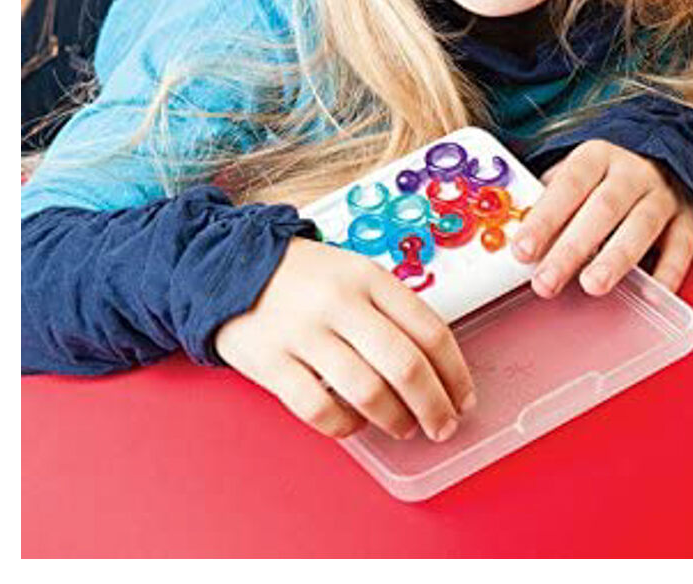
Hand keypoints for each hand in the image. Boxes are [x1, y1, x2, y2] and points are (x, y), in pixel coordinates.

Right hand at [215, 237, 475, 442]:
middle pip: (405, 365)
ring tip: (403, 427)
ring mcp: (304, 332)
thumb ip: (390, 308)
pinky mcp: (272, 362)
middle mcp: (340, 302)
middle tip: (443, 426)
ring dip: (395, 420)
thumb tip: (436, 361)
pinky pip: (319, 410)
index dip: (455, 372)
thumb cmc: (303, 277)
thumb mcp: (353, 272)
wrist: (228, 266)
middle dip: (434, 405)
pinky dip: (346, 426)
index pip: (429, 329)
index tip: (463, 396)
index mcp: (368, 276)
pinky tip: (355, 423)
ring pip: (368, 391)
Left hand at [512, 139, 692, 295]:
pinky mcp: (688, 218)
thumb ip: (551, 200)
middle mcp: (632, 172)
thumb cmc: (607, 174)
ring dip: (616, 258)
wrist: (664, 155)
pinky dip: (668, 271)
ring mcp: (663, 194)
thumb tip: (521, 236)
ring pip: (642, 225)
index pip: (568, 185)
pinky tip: (651, 293)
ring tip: (592, 286)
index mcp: (597, 155)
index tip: (522, 250)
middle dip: (572, 248)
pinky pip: (682, 246)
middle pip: (602, 208)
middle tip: (546, 281)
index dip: (545, 218)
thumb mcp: (576, 173)